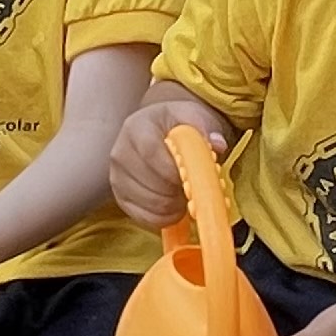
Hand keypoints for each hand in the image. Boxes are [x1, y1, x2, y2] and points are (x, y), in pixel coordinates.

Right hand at [110, 100, 227, 230]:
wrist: (162, 132)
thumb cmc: (180, 125)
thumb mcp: (194, 117)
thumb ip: (205, 128)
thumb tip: (218, 144)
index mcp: (137, 128)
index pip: (150, 152)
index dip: (172, 170)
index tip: (192, 177)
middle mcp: (121, 153)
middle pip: (149, 182)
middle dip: (178, 191)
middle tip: (194, 188)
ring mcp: (117, 178)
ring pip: (149, 203)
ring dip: (174, 205)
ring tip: (186, 195)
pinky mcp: (122, 199)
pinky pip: (145, 218)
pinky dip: (166, 217)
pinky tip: (177, 206)